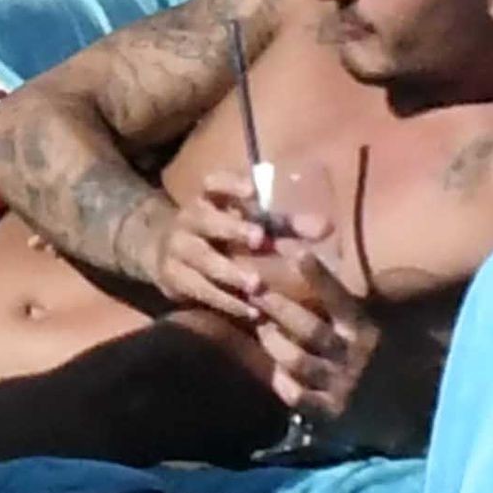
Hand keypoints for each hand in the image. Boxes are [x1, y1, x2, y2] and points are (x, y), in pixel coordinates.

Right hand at [146, 170, 289, 321]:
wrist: (163, 253)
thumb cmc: (219, 234)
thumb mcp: (247, 223)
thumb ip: (286, 225)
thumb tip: (328, 228)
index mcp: (208, 198)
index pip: (214, 183)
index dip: (230, 184)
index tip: (252, 191)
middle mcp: (190, 219)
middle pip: (206, 220)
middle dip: (232, 228)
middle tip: (259, 238)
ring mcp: (178, 248)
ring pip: (202, 258)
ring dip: (230, 271)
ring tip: (256, 284)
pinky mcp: (173, 278)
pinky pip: (199, 289)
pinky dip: (225, 300)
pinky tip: (250, 310)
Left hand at [253, 252, 377, 424]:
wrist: (415, 414)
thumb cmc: (390, 363)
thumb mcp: (378, 331)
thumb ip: (351, 308)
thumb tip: (320, 269)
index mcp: (365, 331)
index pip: (340, 298)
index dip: (319, 276)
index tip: (298, 253)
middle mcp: (353, 356)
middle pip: (309, 328)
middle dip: (277, 306)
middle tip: (253, 287)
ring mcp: (341, 385)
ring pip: (296, 360)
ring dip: (272, 341)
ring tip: (258, 324)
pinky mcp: (331, 413)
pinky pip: (297, 396)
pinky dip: (282, 382)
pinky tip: (275, 371)